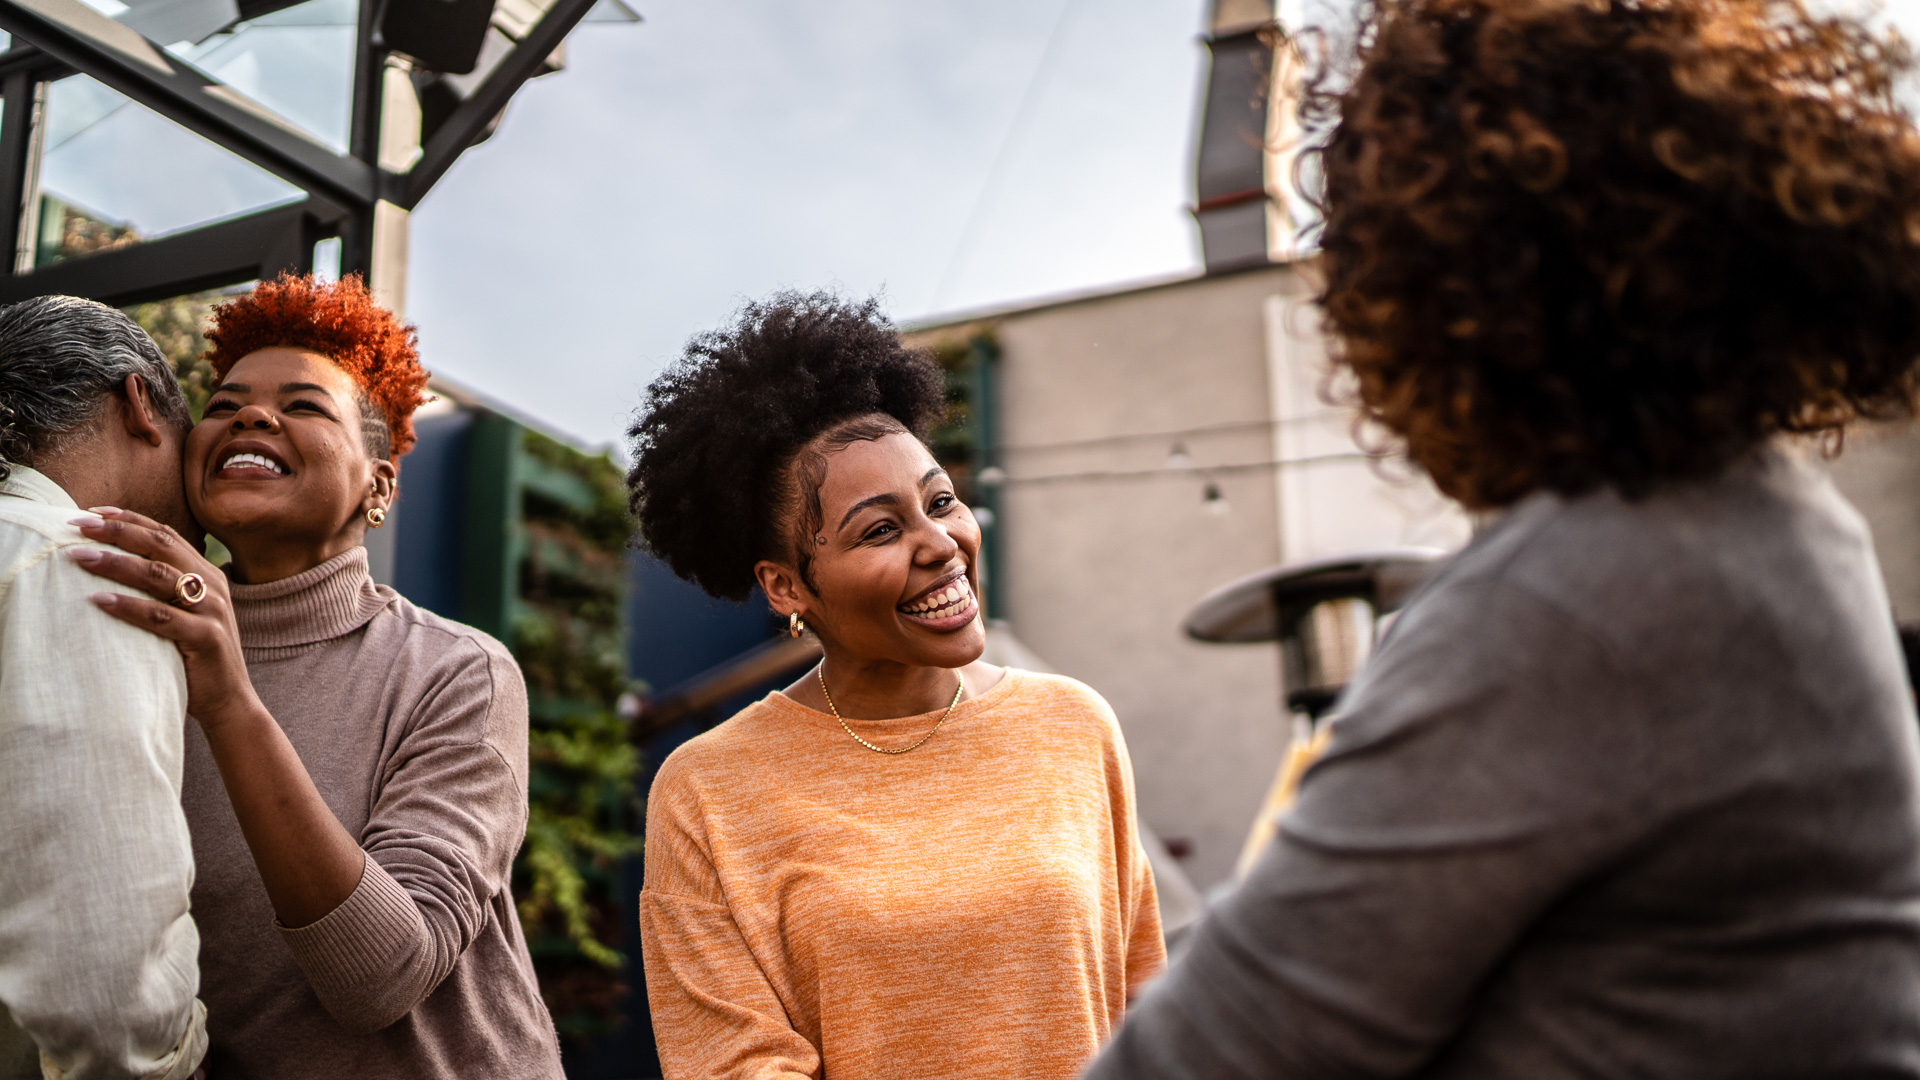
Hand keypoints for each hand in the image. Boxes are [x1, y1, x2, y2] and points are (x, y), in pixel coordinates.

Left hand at [69, 507, 260, 728]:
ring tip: (79, 558)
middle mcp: (214, 587)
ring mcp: (212, 612)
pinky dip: (129, 607)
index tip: (92, 514)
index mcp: (208, 575)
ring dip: (116, 564)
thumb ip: (164, 590)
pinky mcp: (205, 639)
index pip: (167, 535)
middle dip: (117, 533)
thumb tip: (111, 565)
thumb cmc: (195, 657)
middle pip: (162, 547)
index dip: (130, 520)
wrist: (229, 701)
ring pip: (160, 577)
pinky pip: (161, 618)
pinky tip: (99, 600)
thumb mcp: (185, 614)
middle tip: (77, 527)